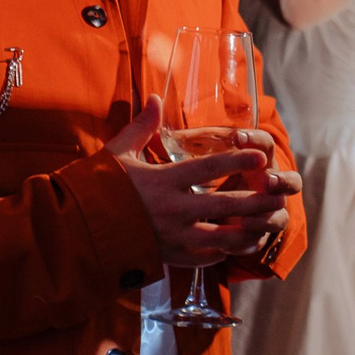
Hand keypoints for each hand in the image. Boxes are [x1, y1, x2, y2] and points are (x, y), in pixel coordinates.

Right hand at [102, 97, 297, 266]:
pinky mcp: (168, 257)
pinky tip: (236, 245)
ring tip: (267, 223)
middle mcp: (172, 210)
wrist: (76, 232)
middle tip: (278, 192)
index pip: (208, 168)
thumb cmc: (95, 189)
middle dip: (255, 199)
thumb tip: (154, 97)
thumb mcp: (117, 154)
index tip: (259, 154)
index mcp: (162, 181)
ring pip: (222, 236)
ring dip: (248, 229)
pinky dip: (223, 252)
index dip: (237, 160)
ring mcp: (172, 237)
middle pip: (225, 205)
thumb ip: (141, 127)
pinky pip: (204, 257)